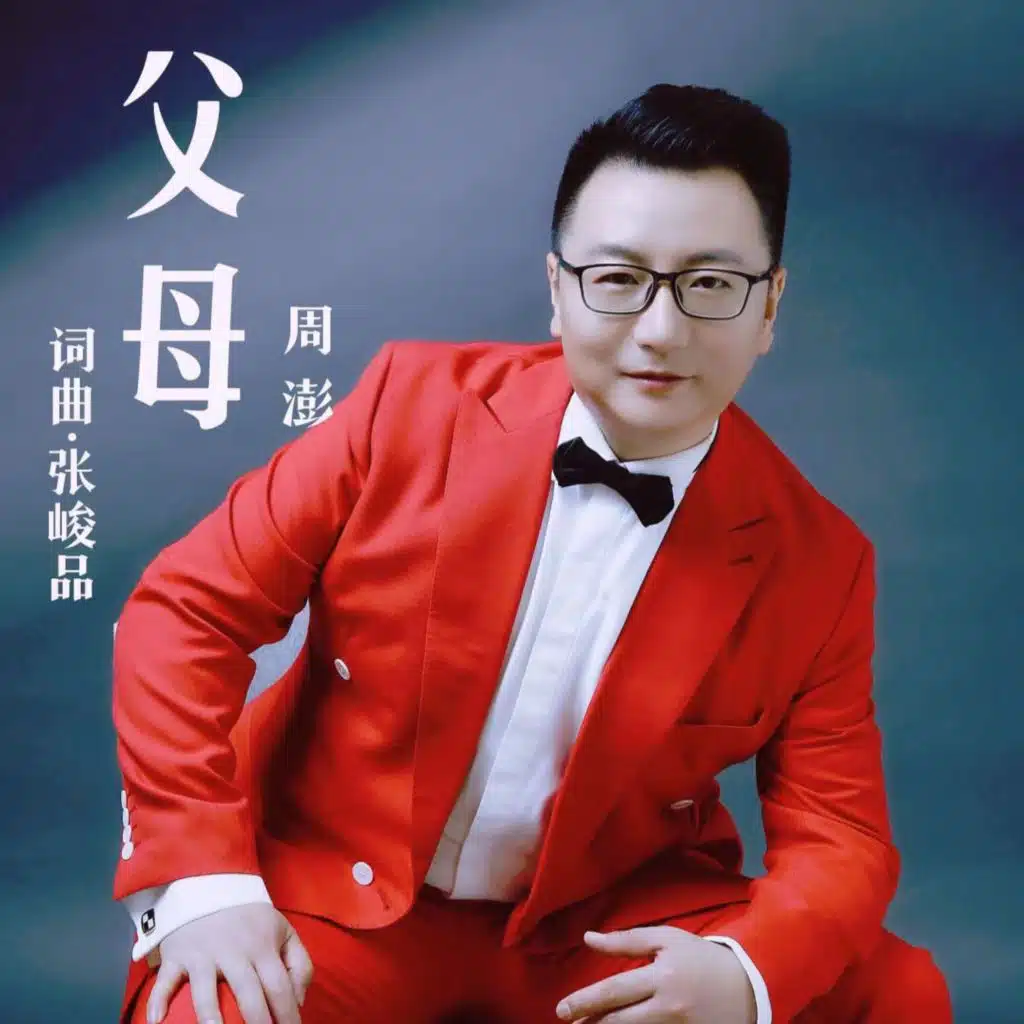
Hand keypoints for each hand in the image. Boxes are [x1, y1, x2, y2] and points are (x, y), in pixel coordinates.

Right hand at [145, 903, 312, 1023]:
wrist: (212, 883)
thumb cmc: (251, 918)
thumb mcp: (283, 930)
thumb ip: (299, 963)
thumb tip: (299, 1001)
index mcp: (263, 946)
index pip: (279, 986)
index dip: (287, 1014)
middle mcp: (234, 952)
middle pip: (248, 993)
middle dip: (257, 1023)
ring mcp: (203, 954)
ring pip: (206, 990)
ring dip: (210, 1015)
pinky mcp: (177, 955)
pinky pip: (165, 980)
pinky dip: (158, 1000)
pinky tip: (157, 1021)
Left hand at [555, 926, 755, 1022]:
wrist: (749, 986)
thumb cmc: (701, 958)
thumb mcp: (667, 939)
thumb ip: (626, 940)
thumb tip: (588, 939)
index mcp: (662, 977)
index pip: (614, 992)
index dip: (585, 1002)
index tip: (561, 1009)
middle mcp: (669, 1008)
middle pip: (619, 1022)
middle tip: (568, 1023)